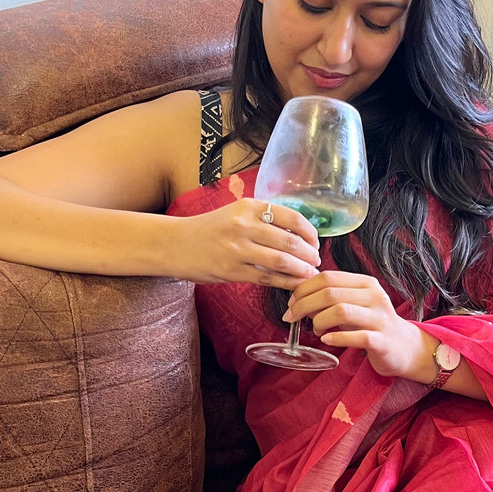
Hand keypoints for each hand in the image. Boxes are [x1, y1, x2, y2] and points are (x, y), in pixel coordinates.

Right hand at [182, 200, 320, 286]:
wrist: (176, 244)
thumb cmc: (210, 230)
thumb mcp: (236, 213)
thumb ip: (263, 220)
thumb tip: (298, 233)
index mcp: (249, 206)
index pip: (292, 216)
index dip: (309, 232)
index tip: (315, 241)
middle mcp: (244, 225)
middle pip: (290, 240)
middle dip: (309, 254)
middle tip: (316, 260)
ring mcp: (237, 249)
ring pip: (282, 261)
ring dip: (301, 270)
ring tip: (309, 273)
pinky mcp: (231, 270)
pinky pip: (267, 278)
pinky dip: (286, 282)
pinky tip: (295, 285)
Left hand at [285, 270, 430, 379]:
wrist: (402, 347)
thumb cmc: (371, 324)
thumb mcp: (352, 305)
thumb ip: (330, 299)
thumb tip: (298, 299)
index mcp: (365, 283)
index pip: (328, 277)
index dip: (304, 288)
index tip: (291, 303)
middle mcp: (374, 297)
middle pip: (330, 293)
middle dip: (304, 305)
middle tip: (293, 318)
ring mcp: (380, 318)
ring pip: (341, 311)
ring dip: (319, 321)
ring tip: (316, 330)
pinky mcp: (382, 340)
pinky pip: (356, 337)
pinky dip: (336, 337)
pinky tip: (327, 339)